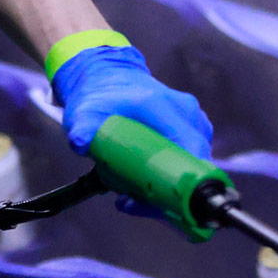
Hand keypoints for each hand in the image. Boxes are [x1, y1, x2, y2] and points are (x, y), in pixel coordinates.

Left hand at [51, 43, 214, 213]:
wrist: (109, 75)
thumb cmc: (100, 95)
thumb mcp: (85, 112)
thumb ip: (82, 127)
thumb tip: (82, 142)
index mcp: (166, 108)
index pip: (192, 151)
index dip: (181, 183)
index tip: (154, 201)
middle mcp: (187, 113)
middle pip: (196, 164)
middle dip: (169, 193)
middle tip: (133, 202)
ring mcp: (193, 120)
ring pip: (194, 165)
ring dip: (168, 187)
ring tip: (134, 195)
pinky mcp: (192, 128)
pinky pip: (190, 159)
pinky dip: (171, 176)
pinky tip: (145, 183)